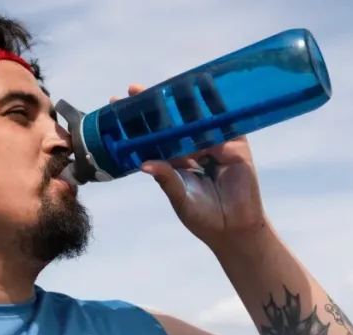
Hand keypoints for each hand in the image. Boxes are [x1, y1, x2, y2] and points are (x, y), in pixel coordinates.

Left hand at [111, 84, 268, 246]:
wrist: (234, 229)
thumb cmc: (204, 217)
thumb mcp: (180, 198)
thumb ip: (166, 179)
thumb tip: (143, 164)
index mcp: (176, 161)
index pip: (155, 137)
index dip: (138, 124)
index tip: (117, 108)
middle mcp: (193, 148)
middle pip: (173, 123)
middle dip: (155, 106)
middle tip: (133, 90)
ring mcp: (215, 144)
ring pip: (196, 118)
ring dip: (181, 101)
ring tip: (163, 86)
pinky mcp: (236, 145)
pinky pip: (225, 121)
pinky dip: (215, 105)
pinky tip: (203, 89)